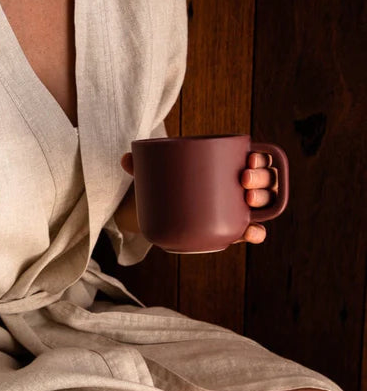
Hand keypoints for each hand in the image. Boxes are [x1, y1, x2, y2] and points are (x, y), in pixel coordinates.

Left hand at [120, 151, 275, 244]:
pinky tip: (253, 233)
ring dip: (263, 200)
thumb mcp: (158, 175)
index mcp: (228, 166)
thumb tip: (126, 158)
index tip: (249, 158)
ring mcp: (237, 209)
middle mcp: (238, 187)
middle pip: (262, 180)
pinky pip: (250, 231)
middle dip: (262, 178)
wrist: (161, 214)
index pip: (255, 158)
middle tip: (244, 179)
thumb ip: (142, 166)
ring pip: (262, 203)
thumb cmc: (166, 187)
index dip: (261, 158)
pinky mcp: (230, 229)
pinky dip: (256, 232)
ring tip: (248, 199)